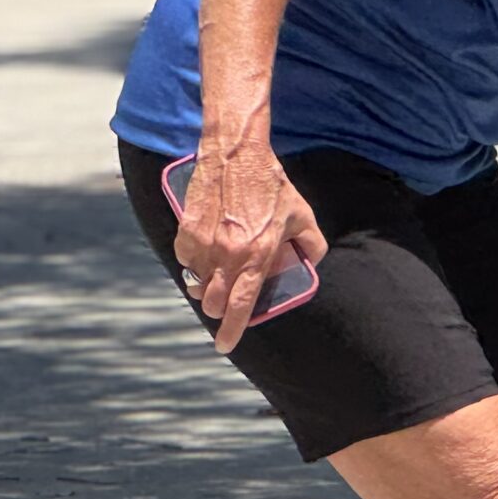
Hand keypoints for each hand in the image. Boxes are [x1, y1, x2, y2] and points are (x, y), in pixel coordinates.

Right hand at [172, 144, 329, 354]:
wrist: (237, 153)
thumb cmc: (272, 184)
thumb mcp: (302, 215)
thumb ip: (311, 244)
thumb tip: (309, 263)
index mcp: (257, 255)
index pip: (240, 305)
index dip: (232, 330)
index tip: (225, 345)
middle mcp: (227, 254)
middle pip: (213, 302)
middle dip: (219, 308)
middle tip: (228, 301)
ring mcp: (203, 242)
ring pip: (197, 282)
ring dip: (207, 285)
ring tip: (221, 270)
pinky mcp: (186, 229)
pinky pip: (186, 259)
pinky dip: (195, 262)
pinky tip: (209, 248)